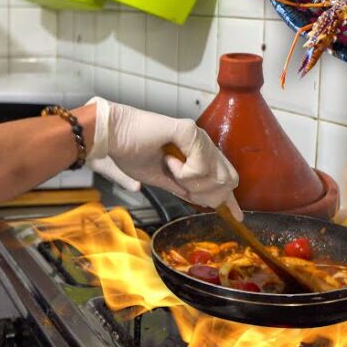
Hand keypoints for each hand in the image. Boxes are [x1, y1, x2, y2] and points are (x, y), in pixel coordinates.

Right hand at [86, 97, 242, 220]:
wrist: (111, 137)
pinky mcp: (189, 131)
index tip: (236, 215)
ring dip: (192, 182)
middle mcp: (201, 141)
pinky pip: (201, 167)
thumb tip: (199, 200)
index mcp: (194, 152)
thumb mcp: (160, 178)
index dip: (230, 198)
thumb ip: (181, 188)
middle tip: (184, 187)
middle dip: (207, 193)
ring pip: (216, 176)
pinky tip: (168, 161)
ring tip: (169, 167)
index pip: (222, 175)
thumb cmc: (129, 151)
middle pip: (227, 179)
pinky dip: (183, 172)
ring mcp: (197, 135)